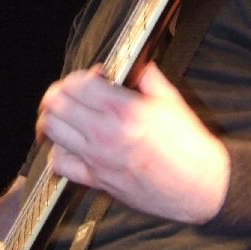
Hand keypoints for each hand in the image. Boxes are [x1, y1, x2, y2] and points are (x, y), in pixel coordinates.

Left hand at [36, 62, 229, 223]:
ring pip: (51, 130)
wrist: (199, 185)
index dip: (80, 75)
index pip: (78, 83)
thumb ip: (147, 76)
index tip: (91, 78)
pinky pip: (60, 164)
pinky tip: (71, 145)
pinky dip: (59, 151)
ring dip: (54, 118)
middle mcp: (105, 132)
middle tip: (71, 93)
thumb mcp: (170, 99)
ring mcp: (97, 158)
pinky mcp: (97, 180)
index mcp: (123, 108)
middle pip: (56, 104)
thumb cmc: (188, 144)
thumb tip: (134, 64)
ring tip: (66, 115)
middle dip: (60, 92)